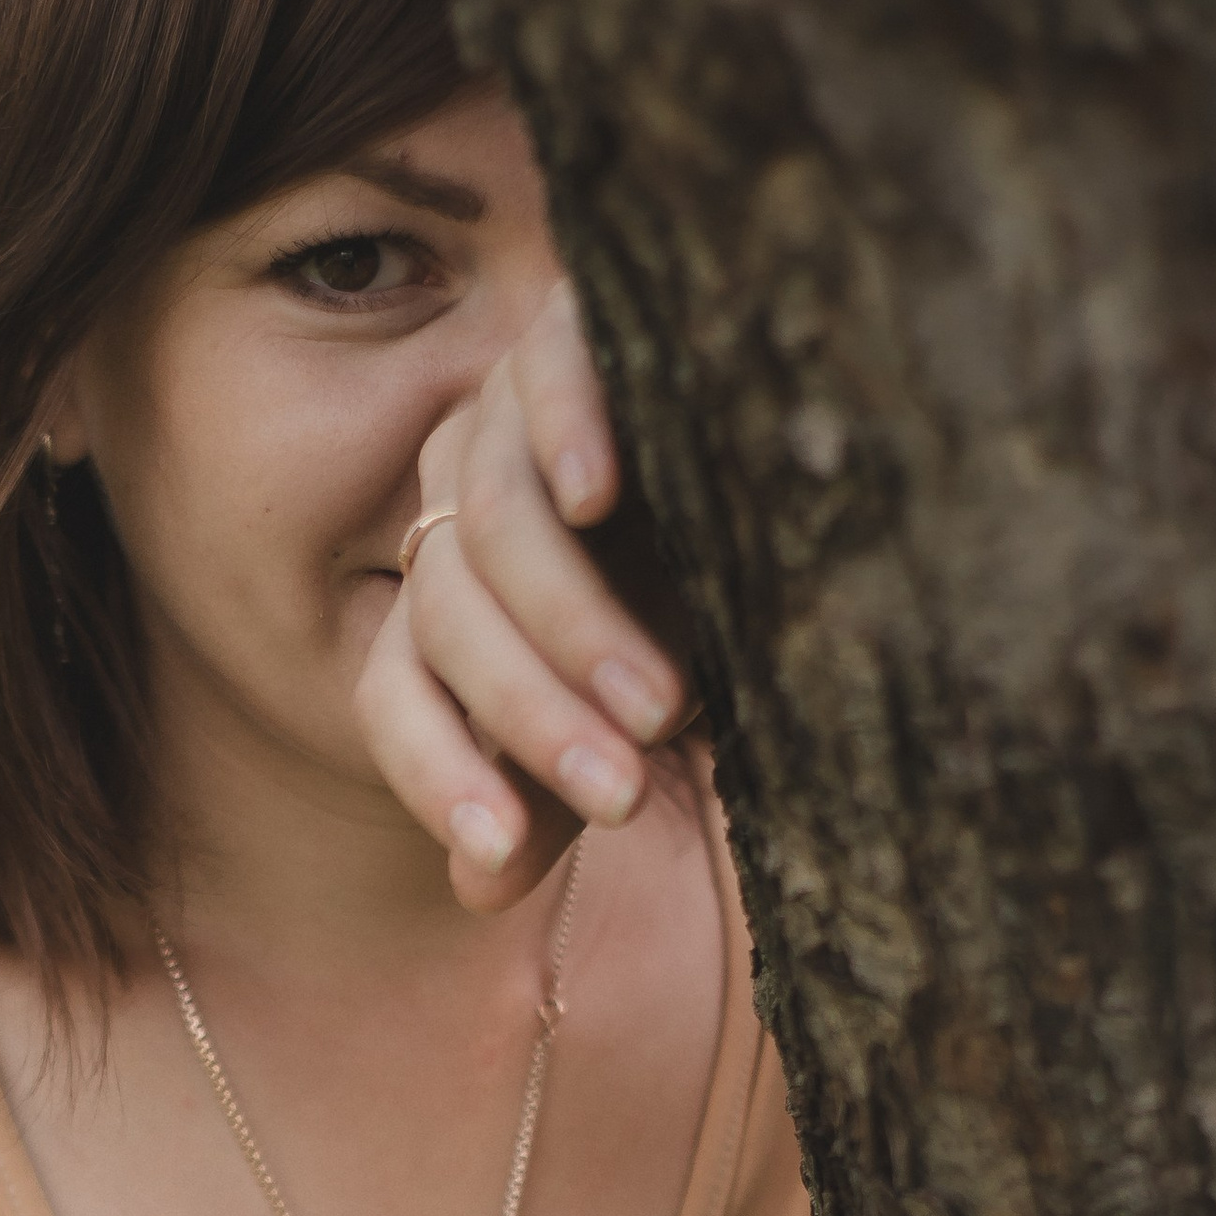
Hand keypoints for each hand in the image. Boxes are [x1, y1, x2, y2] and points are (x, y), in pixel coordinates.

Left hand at [354, 280, 691, 914]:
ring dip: (572, 627)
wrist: (817, 442)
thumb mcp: (641, 719)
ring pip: (493, 523)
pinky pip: (543, 377)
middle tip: (620, 791)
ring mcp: (507, 407)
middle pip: (447, 617)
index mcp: (453, 593)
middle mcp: (460, 500)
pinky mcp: (575, 324)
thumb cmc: (726, 604)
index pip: (398, 688)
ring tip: (663, 702)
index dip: (434, 776)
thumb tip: (474, 892)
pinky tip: (602, 497)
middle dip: (531, 719)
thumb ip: (554, 788)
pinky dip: (566, 436)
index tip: (498, 859)